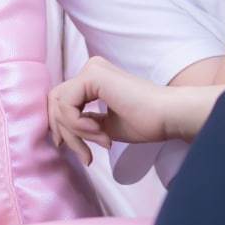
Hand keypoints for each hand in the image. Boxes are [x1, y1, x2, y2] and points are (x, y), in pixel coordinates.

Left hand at [47, 56, 169, 165]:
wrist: (169, 115)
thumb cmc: (146, 121)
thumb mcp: (105, 126)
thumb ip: (84, 124)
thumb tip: (60, 134)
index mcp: (95, 79)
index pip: (62, 102)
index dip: (63, 129)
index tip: (80, 152)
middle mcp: (91, 69)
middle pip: (55, 102)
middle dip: (66, 134)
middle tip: (86, 156)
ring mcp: (91, 70)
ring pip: (58, 105)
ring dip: (75, 133)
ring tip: (101, 143)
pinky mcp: (92, 75)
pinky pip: (67, 105)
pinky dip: (78, 125)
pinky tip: (101, 133)